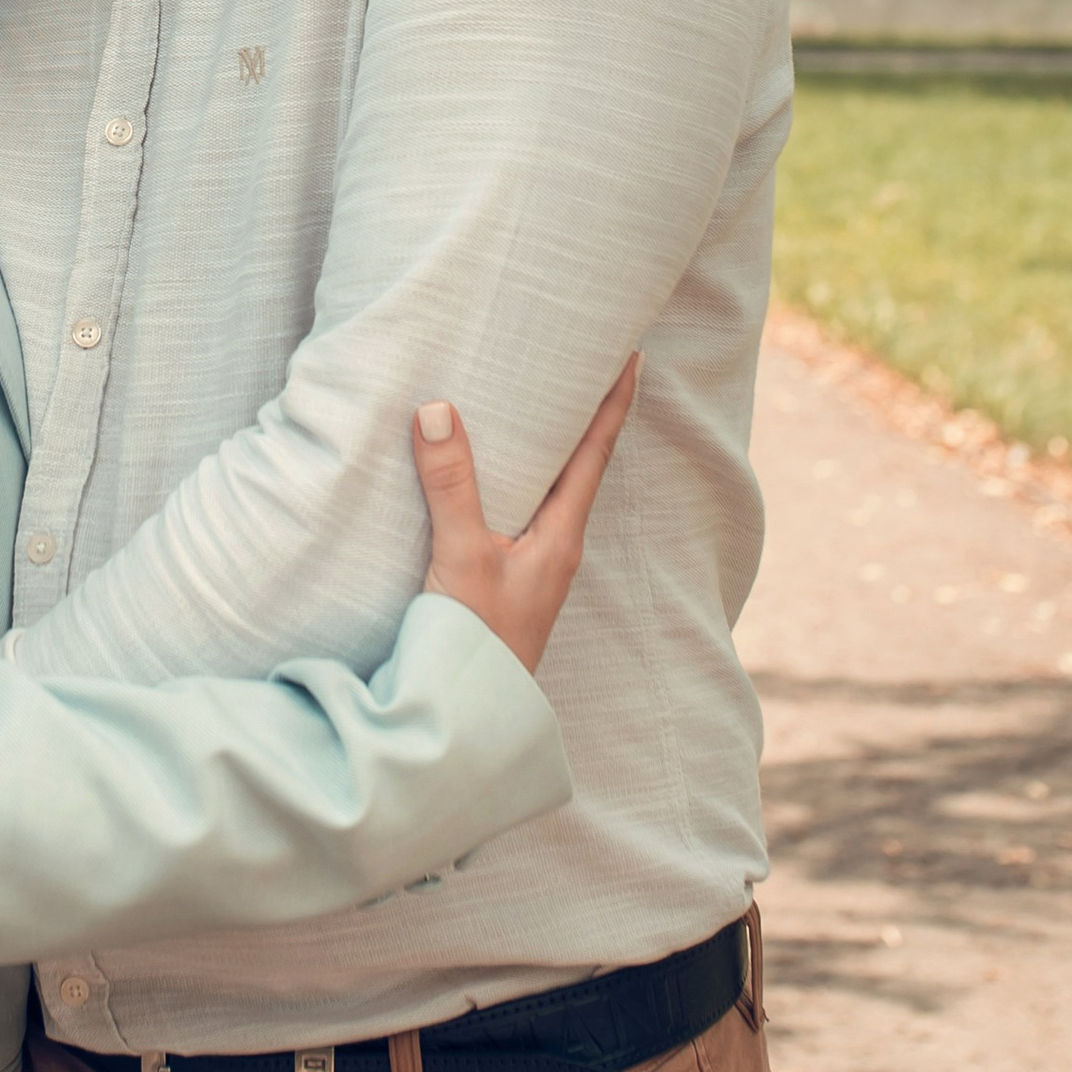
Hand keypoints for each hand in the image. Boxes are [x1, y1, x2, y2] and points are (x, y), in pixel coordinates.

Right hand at [414, 357, 639, 675]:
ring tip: (537, 399)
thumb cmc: (480, 642)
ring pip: (547, 486)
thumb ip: (451, 486)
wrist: (470, 716)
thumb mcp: (462, 557)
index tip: (633, 355)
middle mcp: (555, 544)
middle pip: (577, 463)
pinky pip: (515, 508)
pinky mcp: (503, 575)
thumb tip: (439, 409)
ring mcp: (531, 562)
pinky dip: (510, 475)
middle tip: (582, 358)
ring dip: (547, 443)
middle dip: (581, 411)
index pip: (596, 452)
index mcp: (562, 534)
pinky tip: (486, 469)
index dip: (614, 401)